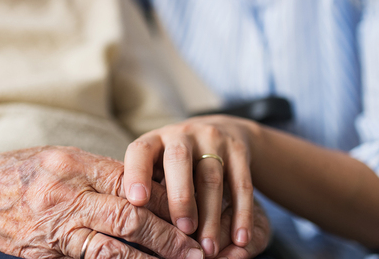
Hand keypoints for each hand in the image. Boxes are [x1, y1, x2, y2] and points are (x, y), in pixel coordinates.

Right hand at [0, 146, 204, 258]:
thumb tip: (145, 191)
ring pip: (113, 246)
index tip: (193, 213)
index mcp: (72, 164)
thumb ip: (98, 174)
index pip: (131, 182)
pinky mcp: (44, 252)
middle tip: (199, 251)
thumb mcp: (57, 160)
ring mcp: (53, 225)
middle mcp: (64, 193)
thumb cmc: (18, 173)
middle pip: (129, 216)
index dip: (166, 201)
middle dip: (169, 236)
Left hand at [123, 115, 262, 257]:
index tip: (136, 202)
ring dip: (210, 216)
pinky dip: (241, 214)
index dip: (136, 173)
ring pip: (211, 177)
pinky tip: (239, 239)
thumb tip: (136, 226)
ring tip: (208, 248)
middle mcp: (182, 135)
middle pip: (178, 160)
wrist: (221, 130)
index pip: (141, 151)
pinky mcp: (238, 150)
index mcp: (155, 139)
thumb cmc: (176, 163)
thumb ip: (148, 188)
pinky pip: (242, 184)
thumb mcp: (157, 165)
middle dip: (180, 197)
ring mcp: (212, 140)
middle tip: (183, 230)